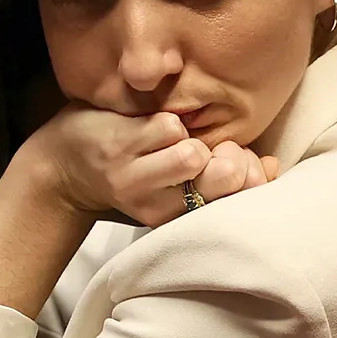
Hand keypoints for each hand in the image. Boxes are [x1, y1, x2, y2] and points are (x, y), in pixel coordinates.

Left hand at [14, 104, 277, 226]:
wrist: (64, 166)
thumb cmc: (134, 172)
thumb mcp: (181, 186)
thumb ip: (229, 175)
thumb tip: (272, 165)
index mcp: (178, 216)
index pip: (236, 195)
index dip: (248, 173)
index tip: (238, 161)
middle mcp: (160, 204)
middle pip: (220, 177)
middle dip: (225, 154)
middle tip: (208, 149)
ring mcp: (139, 176)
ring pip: (193, 152)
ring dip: (187, 137)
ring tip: (170, 142)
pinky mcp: (122, 146)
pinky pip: (168, 125)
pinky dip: (163, 121)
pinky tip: (145, 130)